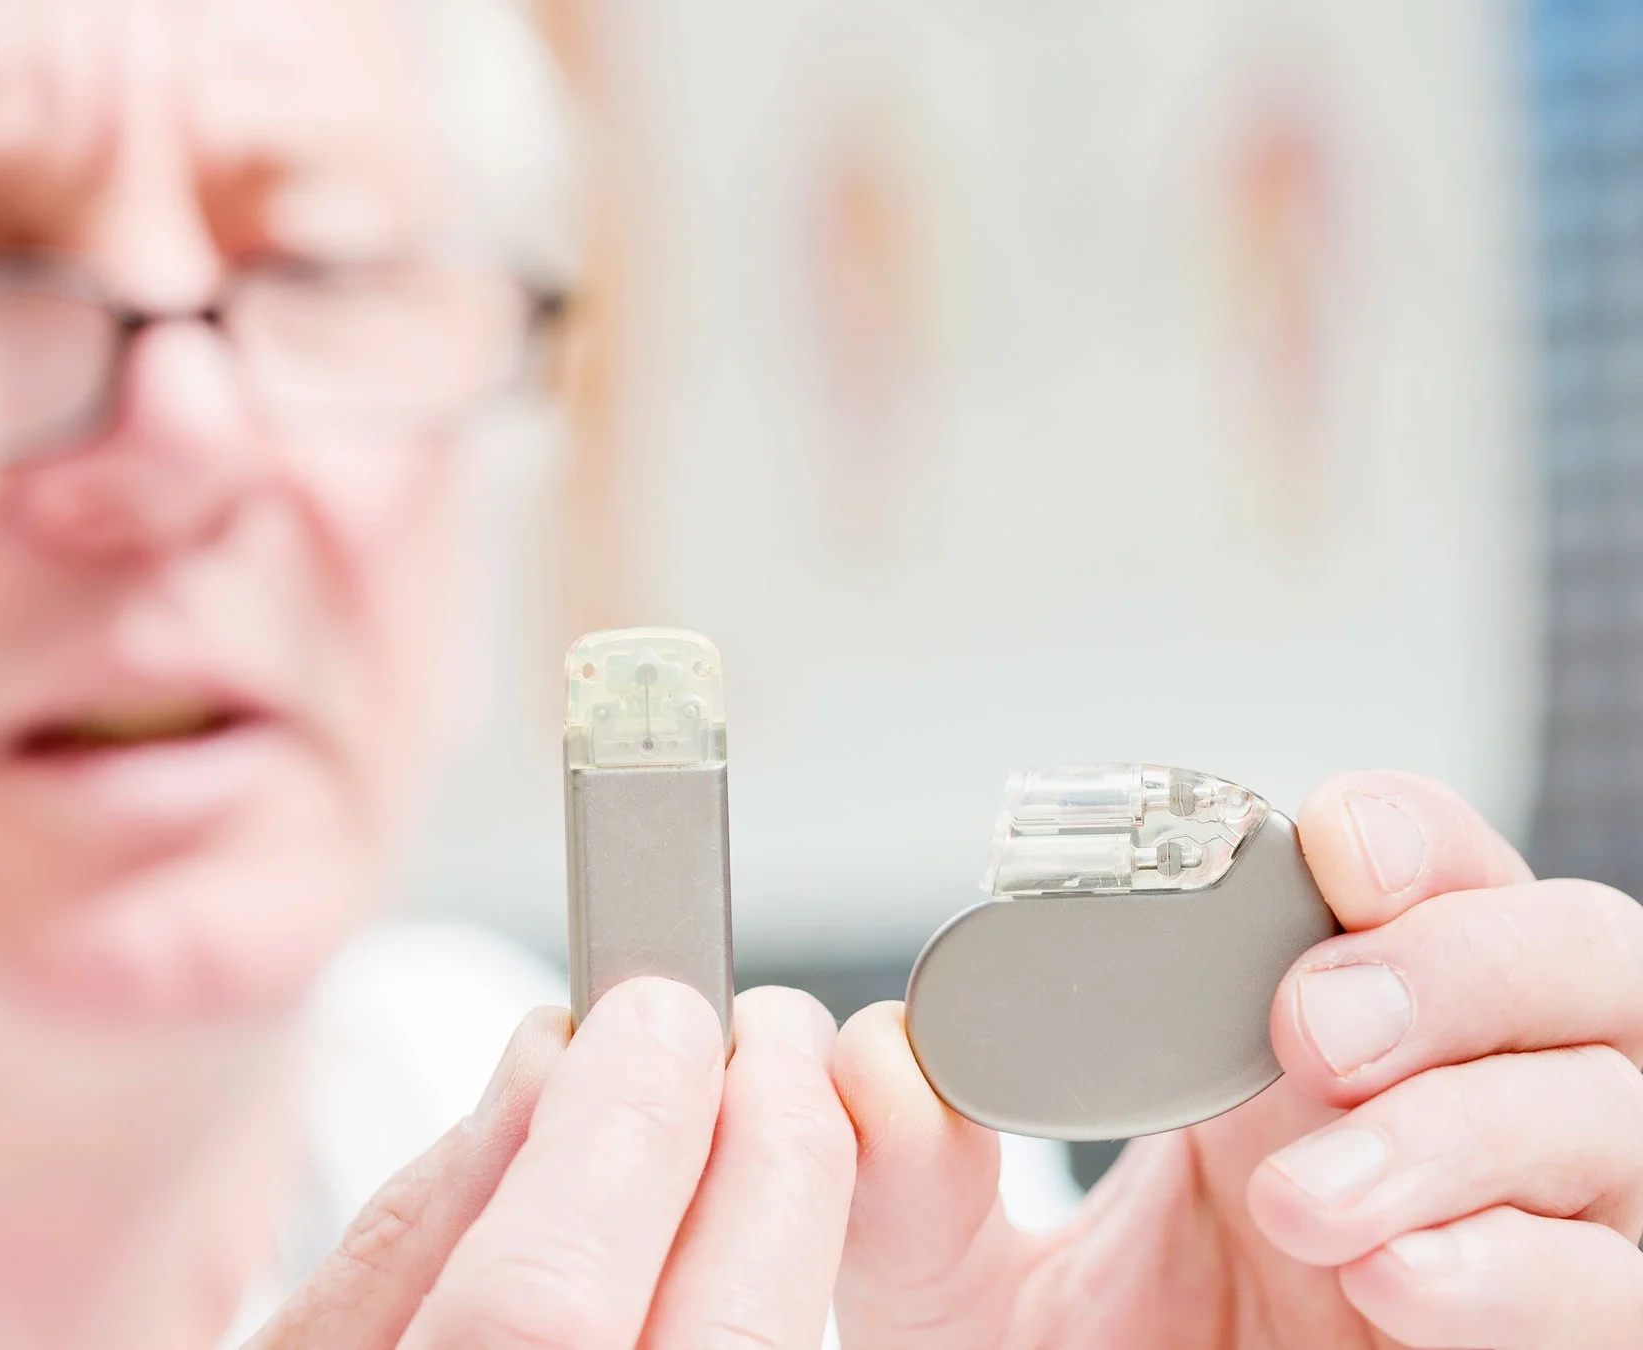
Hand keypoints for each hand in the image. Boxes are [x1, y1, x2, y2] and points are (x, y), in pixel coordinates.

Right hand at [249, 978, 856, 1349]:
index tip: (654, 1012)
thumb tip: (546, 1067)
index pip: (548, 1306)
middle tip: (761, 1041)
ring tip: (763, 1138)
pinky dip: (765, 1323)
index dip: (622, 1131)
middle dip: (768, 1163)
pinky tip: (746, 1262)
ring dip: (789, 1247)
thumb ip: (411, 1231)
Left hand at [832, 771, 1642, 1347]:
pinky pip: (1615, 1289)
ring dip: (1465, 1125)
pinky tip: (1397, 1280)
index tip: (1327, 846)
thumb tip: (878, 1054)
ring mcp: (1525, 1232)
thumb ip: (916, 1171)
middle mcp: (1447, 1116)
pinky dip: (1519, 1271)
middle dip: (1455, 959)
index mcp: (1311, 1056)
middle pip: (1569, 959)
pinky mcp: (1560, 1342)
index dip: (1403, 840)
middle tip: (1308, 1026)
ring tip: (1305, 1200)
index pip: (1420, 884)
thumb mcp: (962, 1281)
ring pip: (1611, 1110)